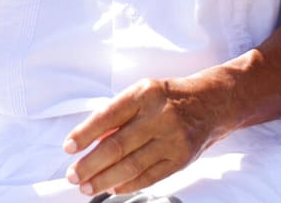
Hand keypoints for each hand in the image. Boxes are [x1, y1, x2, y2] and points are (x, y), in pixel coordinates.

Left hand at [63, 77, 224, 195]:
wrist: (211, 102)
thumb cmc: (168, 98)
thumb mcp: (144, 93)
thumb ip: (119, 115)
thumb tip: (91, 143)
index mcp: (145, 93)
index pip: (108, 115)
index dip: (85, 134)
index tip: (69, 147)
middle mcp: (159, 115)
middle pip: (117, 146)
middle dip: (90, 164)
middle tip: (74, 175)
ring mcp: (172, 138)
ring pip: (131, 165)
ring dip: (104, 179)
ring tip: (87, 187)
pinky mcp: (182, 158)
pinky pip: (150, 177)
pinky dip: (128, 185)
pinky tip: (113, 187)